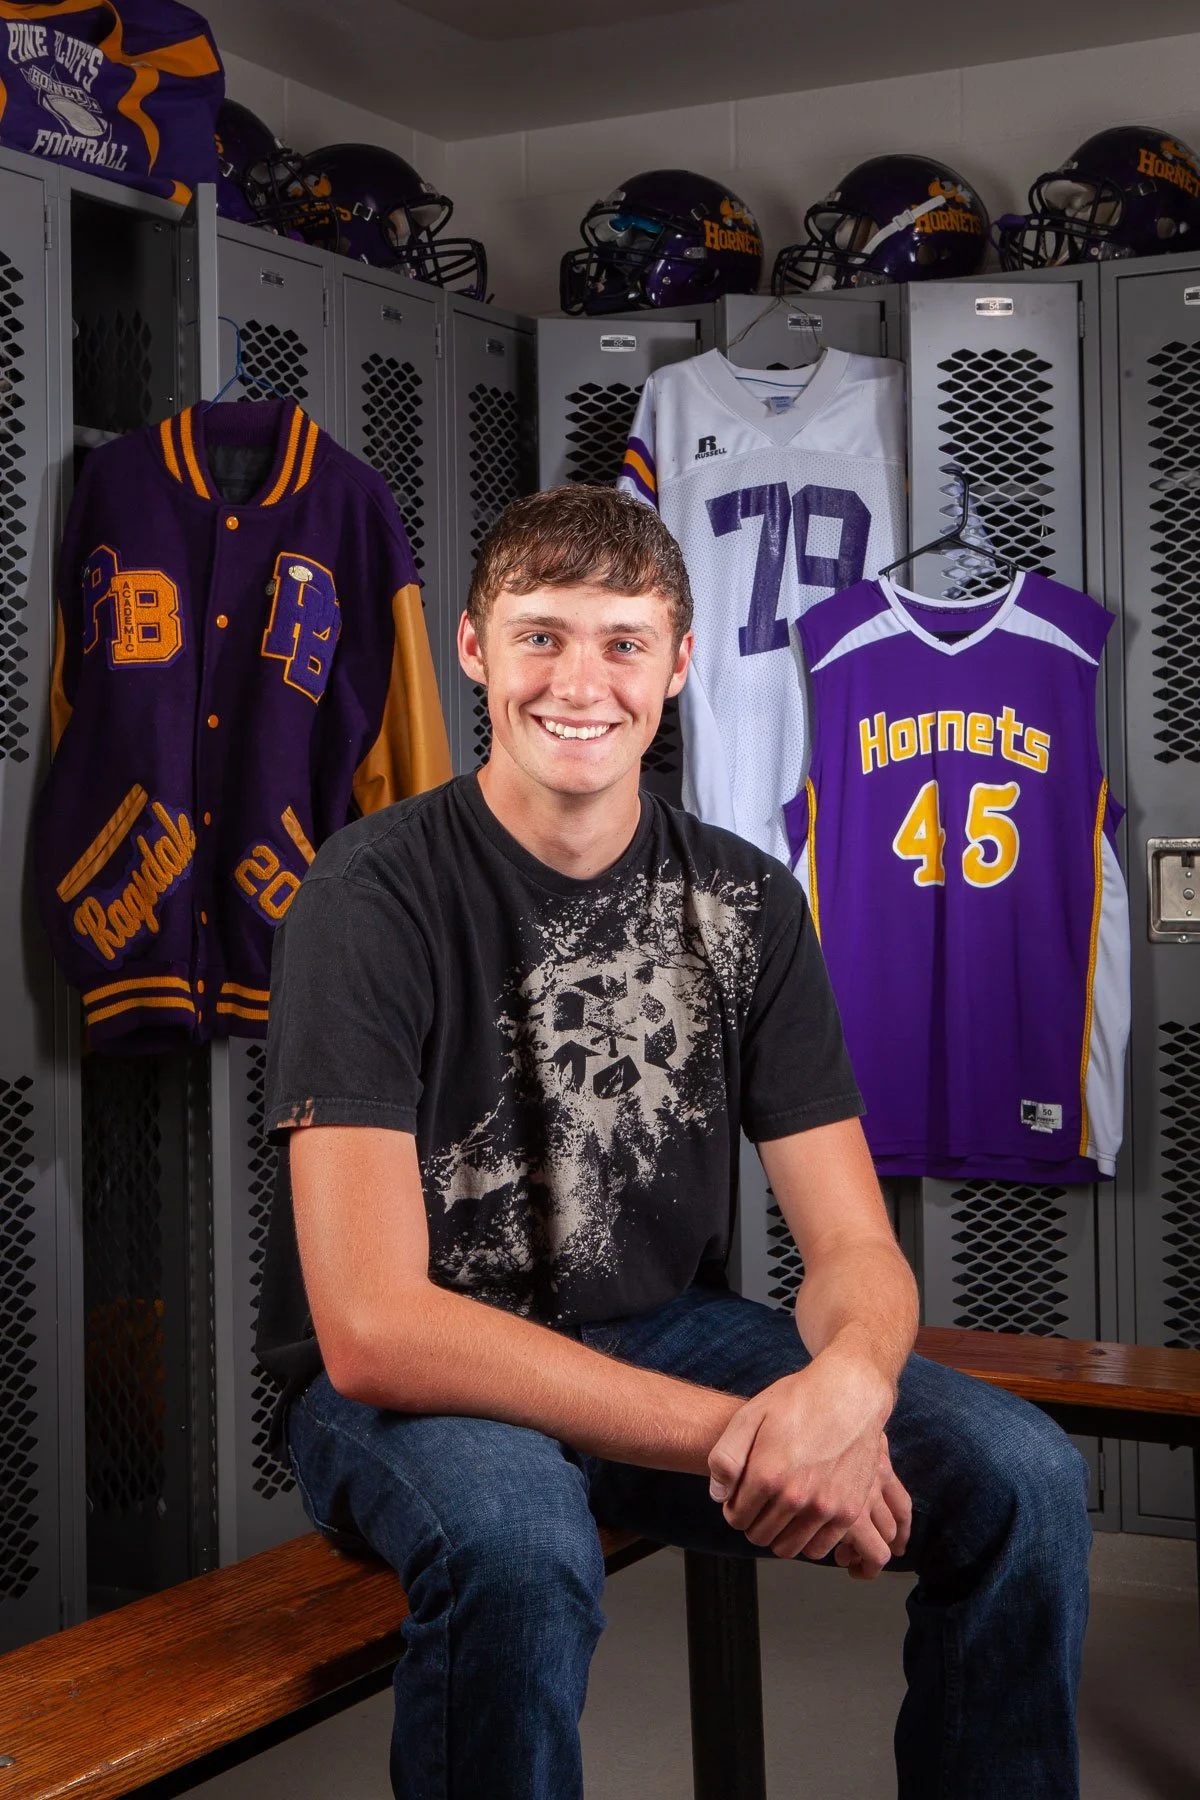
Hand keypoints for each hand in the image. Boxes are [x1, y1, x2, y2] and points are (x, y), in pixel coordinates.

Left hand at [707, 1353, 901, 1569]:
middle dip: (754, 1522)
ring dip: (779, 1534)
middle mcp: (795, 1496)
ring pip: (787, 1548)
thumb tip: (718, 1495)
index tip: (741, 1496)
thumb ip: (725, 1457)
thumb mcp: (750, 1415)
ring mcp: (824, 1507)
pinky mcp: (848, 1512)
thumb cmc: (798, 1400)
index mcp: (767, 1475)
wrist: (850, 1393)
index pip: (736, 1518)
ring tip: (781, 1511)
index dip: (734, 1508)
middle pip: (759, 1536)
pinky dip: (808, 1540)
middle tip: (760, 1502)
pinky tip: (805, 1517)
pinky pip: (819, 1549)